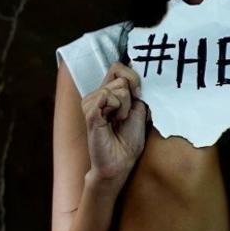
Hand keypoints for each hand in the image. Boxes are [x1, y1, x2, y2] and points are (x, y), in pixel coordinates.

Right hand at [84, 62, 148, 183]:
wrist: (120, 163)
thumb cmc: (128, 141)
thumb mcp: (139, 110)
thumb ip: (135, 91)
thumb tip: (132, 75)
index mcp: (109, 94)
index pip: (118, 67)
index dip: (133, 78)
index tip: (138, 96)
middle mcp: (98, 96)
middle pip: (120, 77)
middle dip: (130, 97)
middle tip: (124, 117)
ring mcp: (91, 104)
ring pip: (116, 88)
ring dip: (124, 106)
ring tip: (117, 122)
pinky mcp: (90, 113)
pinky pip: (105, 96)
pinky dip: (116, 108)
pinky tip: (111, 122)